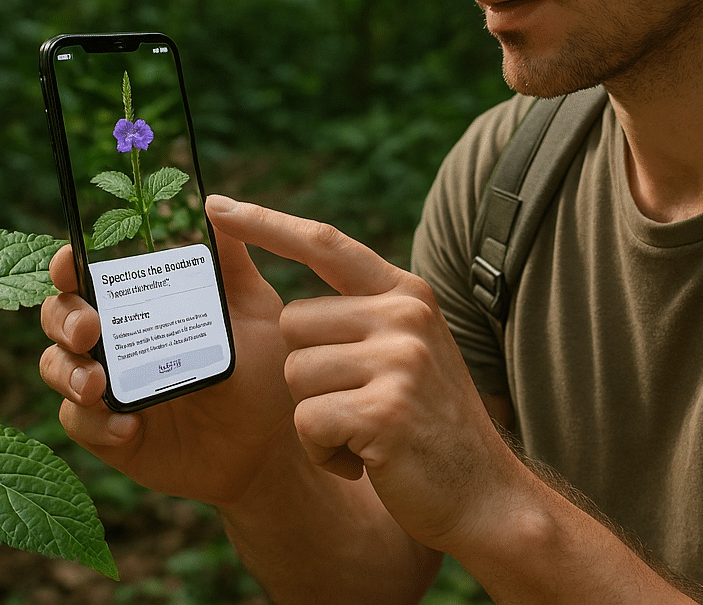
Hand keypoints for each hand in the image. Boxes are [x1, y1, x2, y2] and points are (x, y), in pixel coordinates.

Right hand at [39, 202, 295, 507]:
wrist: (270, 445)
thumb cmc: (263, 369)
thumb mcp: (254, 309)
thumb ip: (232, 261)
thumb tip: (215, 203)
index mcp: (142, 303)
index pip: (90, 274)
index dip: (69, 264)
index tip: (71, 262)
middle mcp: (116, 339)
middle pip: (59, 315)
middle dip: (64, 318)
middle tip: (91, 329)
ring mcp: (108, 386)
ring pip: (56, 366)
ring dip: (68, 371)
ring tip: (98, 385)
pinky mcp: (108, 432)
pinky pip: (78, 423)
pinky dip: (95, 422)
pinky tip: (127, 426)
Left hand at [205, 196, 521, 553]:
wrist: (486, 495)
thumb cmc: (431, 426)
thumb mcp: (407, 352)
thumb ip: (363, 320)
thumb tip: (292, 312)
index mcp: (405, 293)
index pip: (324, 243)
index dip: (266, 223)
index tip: (216, 207)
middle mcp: (404, 315)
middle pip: (292, 324)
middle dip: (306, 374)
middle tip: (358, 406)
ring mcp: (399, 360)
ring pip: (294, 375)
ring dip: (316, 418)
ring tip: (367, 435)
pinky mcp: (385, 410)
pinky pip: (307, 422)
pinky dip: (323, 453)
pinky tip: (367, 460)